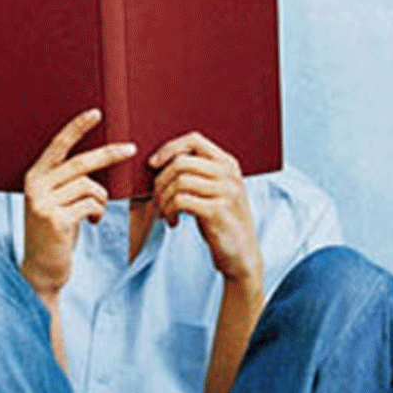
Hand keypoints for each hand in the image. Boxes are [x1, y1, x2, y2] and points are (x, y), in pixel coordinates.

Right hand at [21, 109, 135, 297]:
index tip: (96, 113)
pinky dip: (98, 212)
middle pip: (80, 163)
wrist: (41, 269)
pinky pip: (90, 205)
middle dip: (109, 155)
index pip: (58, 146)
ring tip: (95, 212)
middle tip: (131, 150)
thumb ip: (69, 182)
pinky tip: (91, 222)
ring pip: (90, 187)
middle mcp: (35, 186)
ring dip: (101, 199)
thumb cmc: (55, 234)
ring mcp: (43, 203)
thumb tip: (101, 159)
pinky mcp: (55, 219)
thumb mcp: (56, 203)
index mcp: (34, 177)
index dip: (77, 128)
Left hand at [149, 132, 261, 282]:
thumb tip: (156, 163)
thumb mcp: (211, 191)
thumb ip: (194, 174)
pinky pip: (181, 201)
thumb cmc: (219, 221)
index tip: (153, 164)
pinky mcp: (218, 211)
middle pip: (181, 162)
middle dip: (160, 181)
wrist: (240, 253)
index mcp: (226, 163)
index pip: (193, 139)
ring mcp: (226, 191)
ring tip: (164, 213)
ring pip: (179, 181)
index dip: (168, 148)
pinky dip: (169, 211)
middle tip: (156, 200)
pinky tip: (173, 222)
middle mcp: (229, 173)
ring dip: (163, 199)